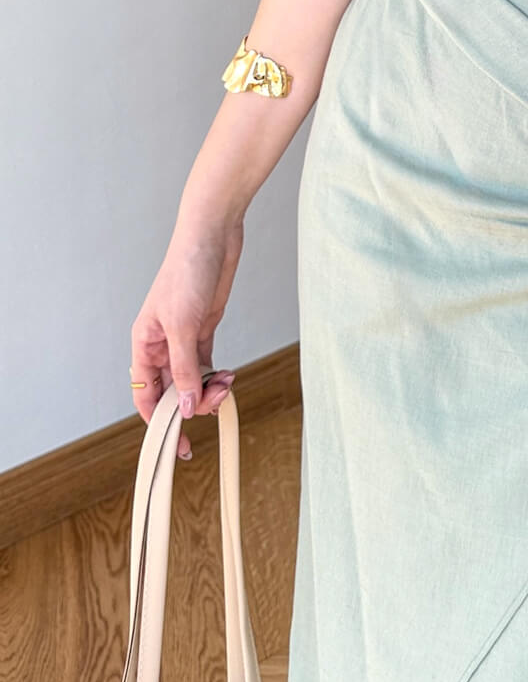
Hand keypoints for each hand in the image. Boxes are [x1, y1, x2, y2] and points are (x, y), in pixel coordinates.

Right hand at [130, 217, 243, 458]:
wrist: (212, 236)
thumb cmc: (187, 271)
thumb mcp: (184, 325)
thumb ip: (184, 369)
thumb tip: (186, 408)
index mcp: (144, 344)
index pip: (145, 395)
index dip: (160, 423)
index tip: (178, 445)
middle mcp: (160, 345)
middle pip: (171, 391)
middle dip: (193, 404)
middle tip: (218, 402)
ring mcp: (183, 338)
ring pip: (192, 379)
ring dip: (210, 389)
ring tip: (228, 383)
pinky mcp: (204, 329)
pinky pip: (207, 364)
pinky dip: (217, 375)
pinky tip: (229, 376)